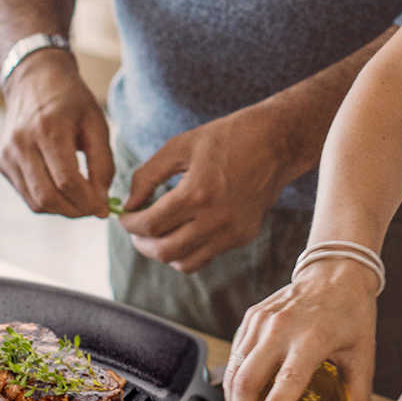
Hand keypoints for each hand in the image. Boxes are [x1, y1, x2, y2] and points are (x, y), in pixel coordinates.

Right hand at [0, 49, 113, 217]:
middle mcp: (22, 144)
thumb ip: (103, 163)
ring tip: (81, 200)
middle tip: (95, 209)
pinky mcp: (2, 163)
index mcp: (48, 129)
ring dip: (63, 209)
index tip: (105, 209)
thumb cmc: (71, 102)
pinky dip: (48, 201)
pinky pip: (27, 195)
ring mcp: (7, 155)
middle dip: (76, 211)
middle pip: (49, 197)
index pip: (67, 182)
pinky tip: (63, 190)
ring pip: (36, 202)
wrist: (34, 81)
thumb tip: (102, 200)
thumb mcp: (96, 124)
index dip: (89, 202)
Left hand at [118, 103, 300, 272]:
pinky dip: (188, 249)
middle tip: (136, 229)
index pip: (151, 224)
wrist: (276, 143)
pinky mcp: (244, 237)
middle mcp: (217, 219)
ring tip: (158, 233)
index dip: (130, 223)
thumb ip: (147, 175)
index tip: (124, 215)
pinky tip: (184, 229)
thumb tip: (130, 203)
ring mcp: (233, 232)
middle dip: (142, 243)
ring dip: (165, 251)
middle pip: (165, 251)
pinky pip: (206, 256)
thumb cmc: (226, 137)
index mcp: (198, 193)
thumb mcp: (180, 146)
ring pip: (185, 262)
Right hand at [222, 258, 379, 400]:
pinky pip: (236, 355)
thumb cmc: (351, 312)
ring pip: (234, 370)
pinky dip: (235, 381)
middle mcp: (281, 328)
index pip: (287, 379)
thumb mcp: (364, 355)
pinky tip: (245, 397)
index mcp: (312, 338)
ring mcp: (262, 321)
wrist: (336, 272)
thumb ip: (358, 397)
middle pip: (247, 380)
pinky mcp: (251, 317)